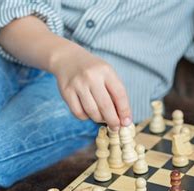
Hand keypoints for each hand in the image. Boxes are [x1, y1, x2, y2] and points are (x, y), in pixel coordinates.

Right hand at [0, 16, 131, 129]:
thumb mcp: (107, 74)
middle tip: (116, 127)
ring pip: (92, 112)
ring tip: (102, 118)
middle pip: (106, 106)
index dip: (124, 111)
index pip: (119, 94)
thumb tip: (123, 118)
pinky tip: (88, 112)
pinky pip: (79, 113)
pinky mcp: (66, 92)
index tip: (126, 122)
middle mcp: (91, 77)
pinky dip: (86, 117)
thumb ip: (115, 93)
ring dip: (99, 119)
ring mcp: (77, 84)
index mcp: (106, 71)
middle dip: (113, 121)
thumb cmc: (93, 71)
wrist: (67, 59)